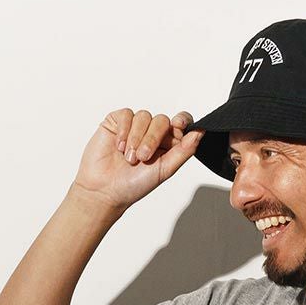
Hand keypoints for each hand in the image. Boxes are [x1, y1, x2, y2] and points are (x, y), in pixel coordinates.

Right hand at [72, 108, 204, 209]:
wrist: (105, 190)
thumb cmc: (133, 185)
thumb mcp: (165, 170)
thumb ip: (183, 151)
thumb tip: (200, 133)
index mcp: (166, 144)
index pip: (180, 123)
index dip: (182, 120)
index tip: (178, 125)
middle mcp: (151, 133)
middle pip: (162, 120)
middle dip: (153, 138)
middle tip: (143, 157)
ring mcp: (134, 126)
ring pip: (144, 116)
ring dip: (136, 138)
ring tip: (129, 158)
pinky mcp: (117, 121)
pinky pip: (127, 114)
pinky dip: (124, 131)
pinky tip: (119, 147)